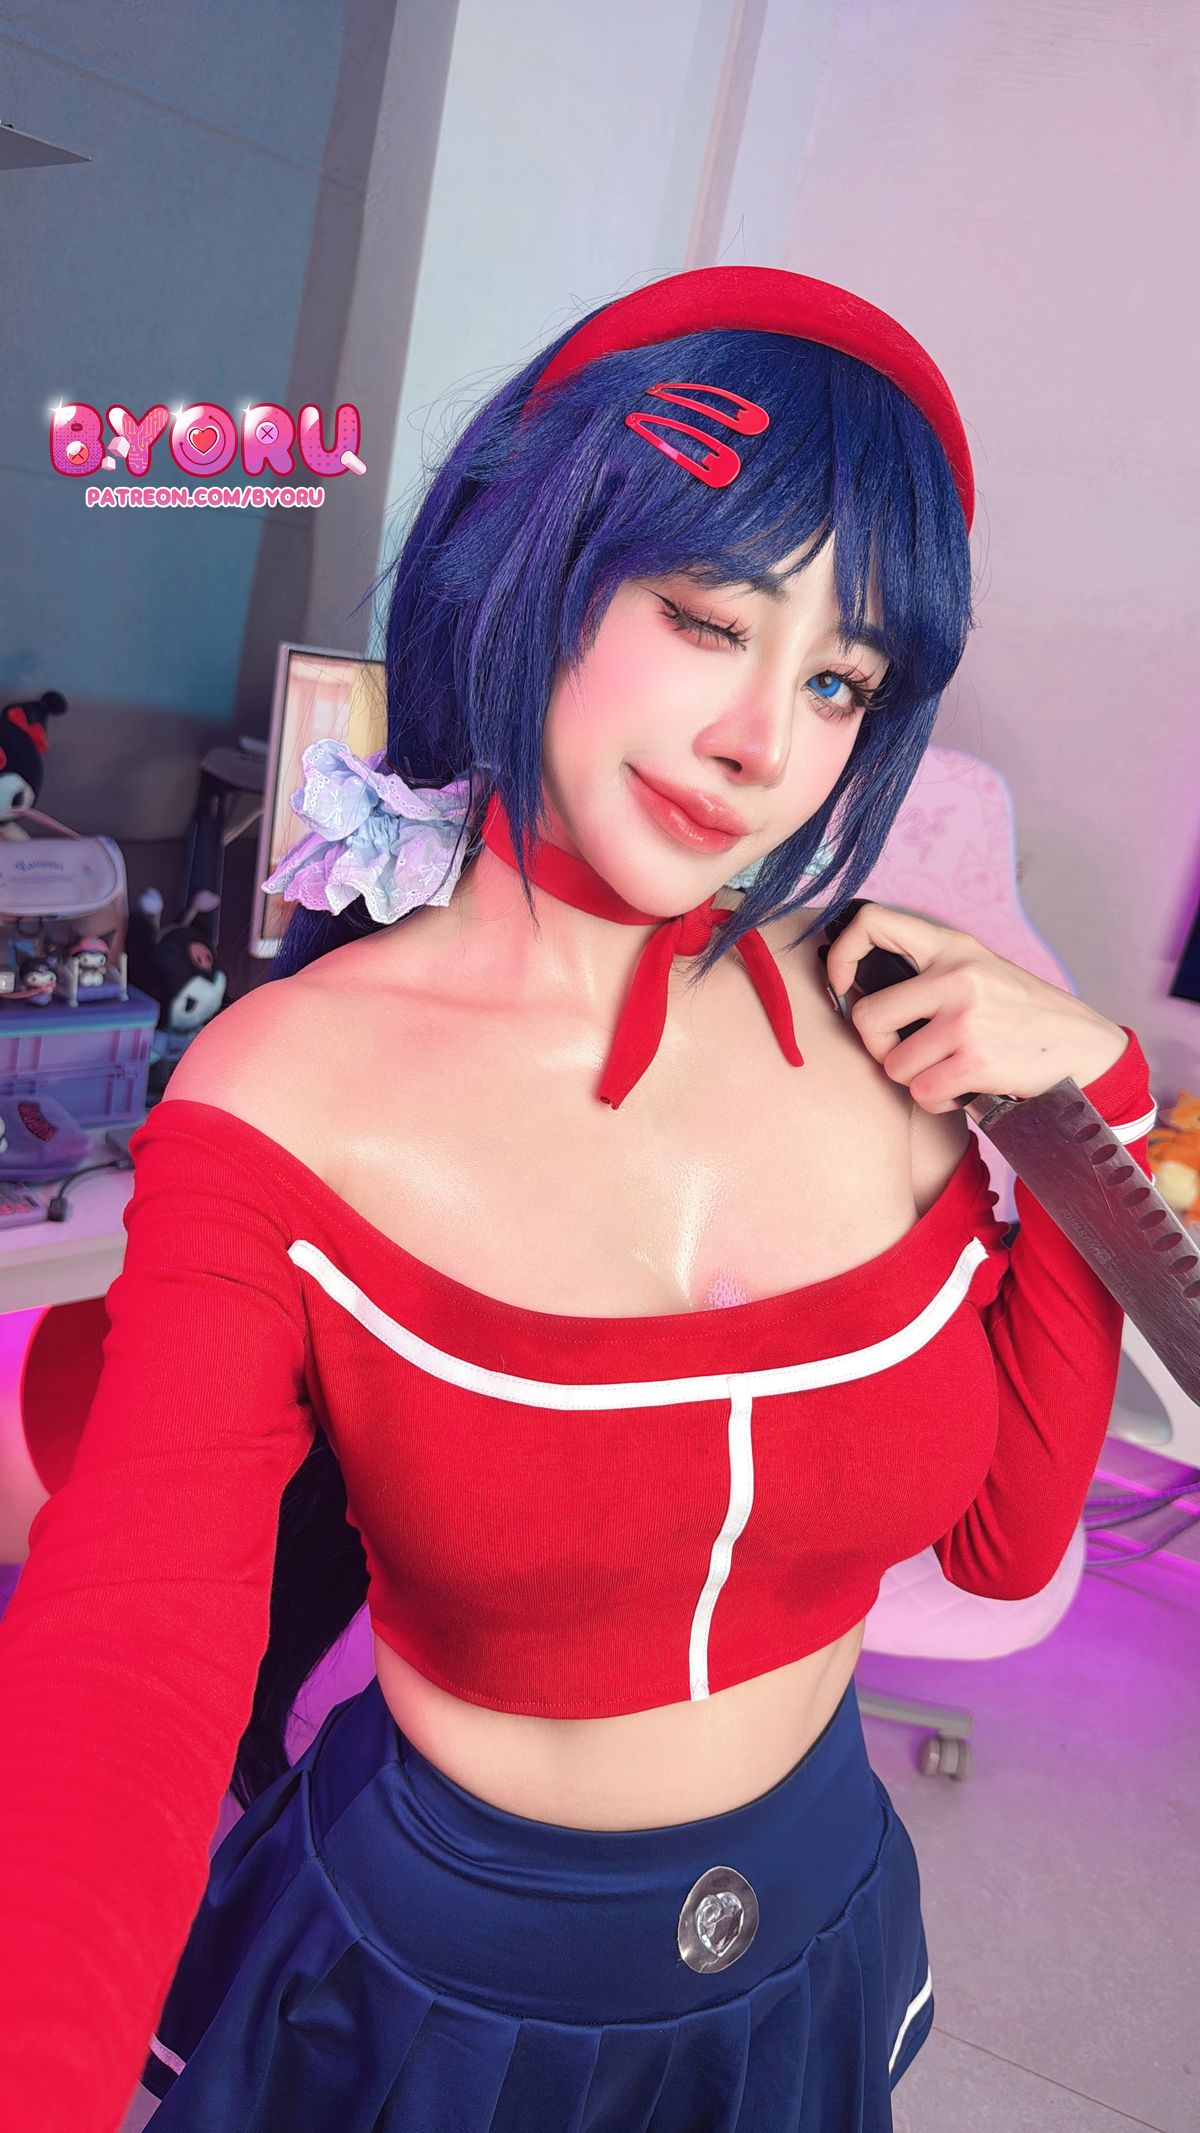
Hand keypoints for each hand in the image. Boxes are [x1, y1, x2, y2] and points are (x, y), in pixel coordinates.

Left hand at [822, 901, 1126, 1114]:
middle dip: (877, 1047)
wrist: (1082, 1046)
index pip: (873, 922)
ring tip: (947, 1070)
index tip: (843, 986)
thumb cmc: (1021, 1013)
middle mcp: (957, 977)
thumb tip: (855, 990)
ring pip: (893, 1065)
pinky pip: (922, 1093)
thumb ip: (927, 973)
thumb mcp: (979, 971)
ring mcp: (966, 1020)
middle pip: (866, 1017)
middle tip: (903, 1053)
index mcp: (953, 946)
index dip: (841, 955)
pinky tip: (963, 1088)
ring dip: (914, 1078)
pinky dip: (937, 1101)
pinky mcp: (976, 1062)